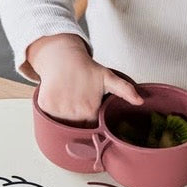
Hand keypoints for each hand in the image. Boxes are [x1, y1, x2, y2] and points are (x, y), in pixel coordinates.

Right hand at [26, 34, 142, 123]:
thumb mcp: (109, 78)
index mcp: (90, 111)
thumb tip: (140, 101)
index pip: (90, 129)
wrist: (63, 57)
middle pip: (76, 128)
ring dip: (65, 117)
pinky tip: (59, 98)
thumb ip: (125, 90)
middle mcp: (73, 113)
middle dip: (78, 120)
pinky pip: (49, 116)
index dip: (90, 122)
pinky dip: (52, 111)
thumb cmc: (86, 69)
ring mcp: (58, 110)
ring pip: (62, 124)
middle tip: (79, 103)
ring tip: (70, 100)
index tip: (89, 112)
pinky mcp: (45, 105)